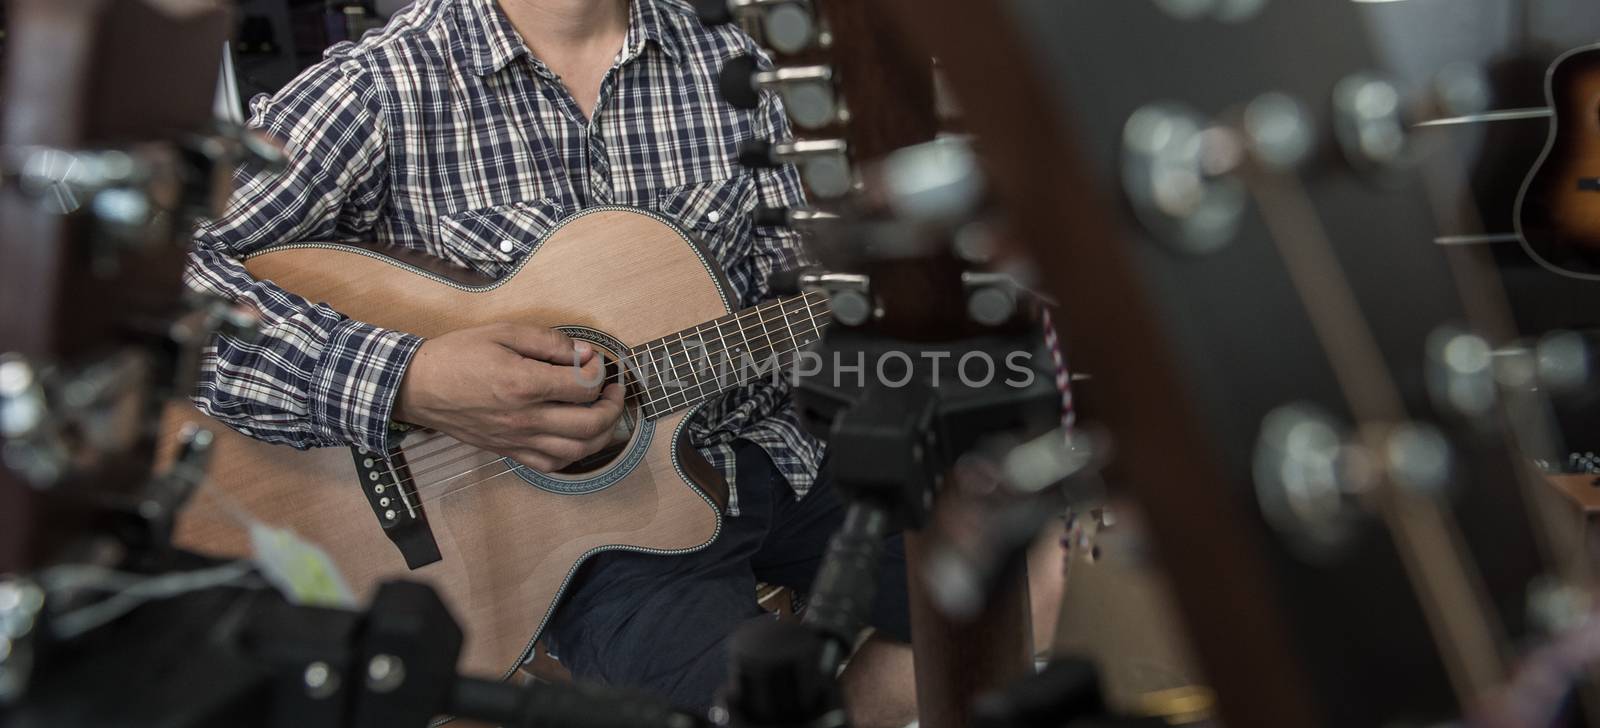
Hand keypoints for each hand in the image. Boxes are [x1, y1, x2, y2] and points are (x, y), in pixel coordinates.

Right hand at [394, 323, 623, 471]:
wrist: (418, 387)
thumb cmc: (458, 355)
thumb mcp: (505, 332)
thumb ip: (550, 343)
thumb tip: (585, 354)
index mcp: (524, 384)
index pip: (583, 386)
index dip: (599, 372)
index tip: (595, 362)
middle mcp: (524, 418)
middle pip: (590, 424)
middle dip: (613, 407)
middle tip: (614, 392)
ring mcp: (516, 439)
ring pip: (577, 451)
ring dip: (601, 435)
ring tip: (603, 415)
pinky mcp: (508, 451)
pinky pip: (551, 465)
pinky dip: (574, 454)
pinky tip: (577, 438)